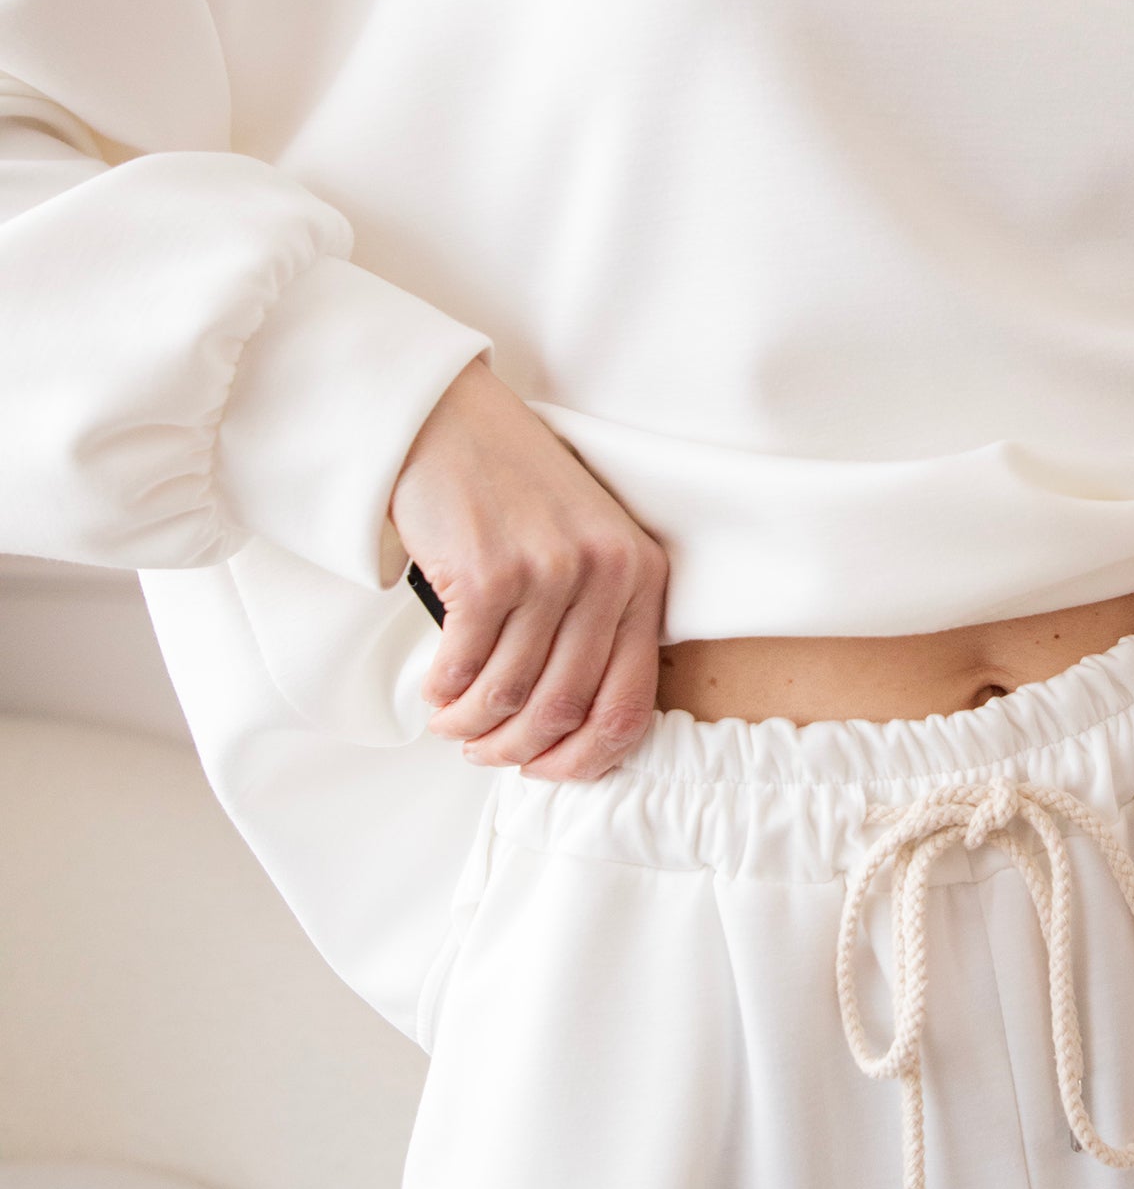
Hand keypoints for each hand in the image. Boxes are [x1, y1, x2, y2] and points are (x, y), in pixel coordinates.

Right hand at [387, 357, 668, 780]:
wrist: (448, 420)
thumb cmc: (511, 490)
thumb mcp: (581, 546)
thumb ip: (592, 623)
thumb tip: (567, 730)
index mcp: (642, 575)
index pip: (630, 706)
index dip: (583, 759)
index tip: (546, 768)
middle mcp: (607, 574)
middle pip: (564, 711)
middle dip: (516, 750)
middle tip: (483, 752)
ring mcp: (549, 571)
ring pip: (511, 696)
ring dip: (472, 725)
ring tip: (452, 722)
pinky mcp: (489, 571)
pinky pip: (464, 667)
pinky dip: (444, 692)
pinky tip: (435, 688)